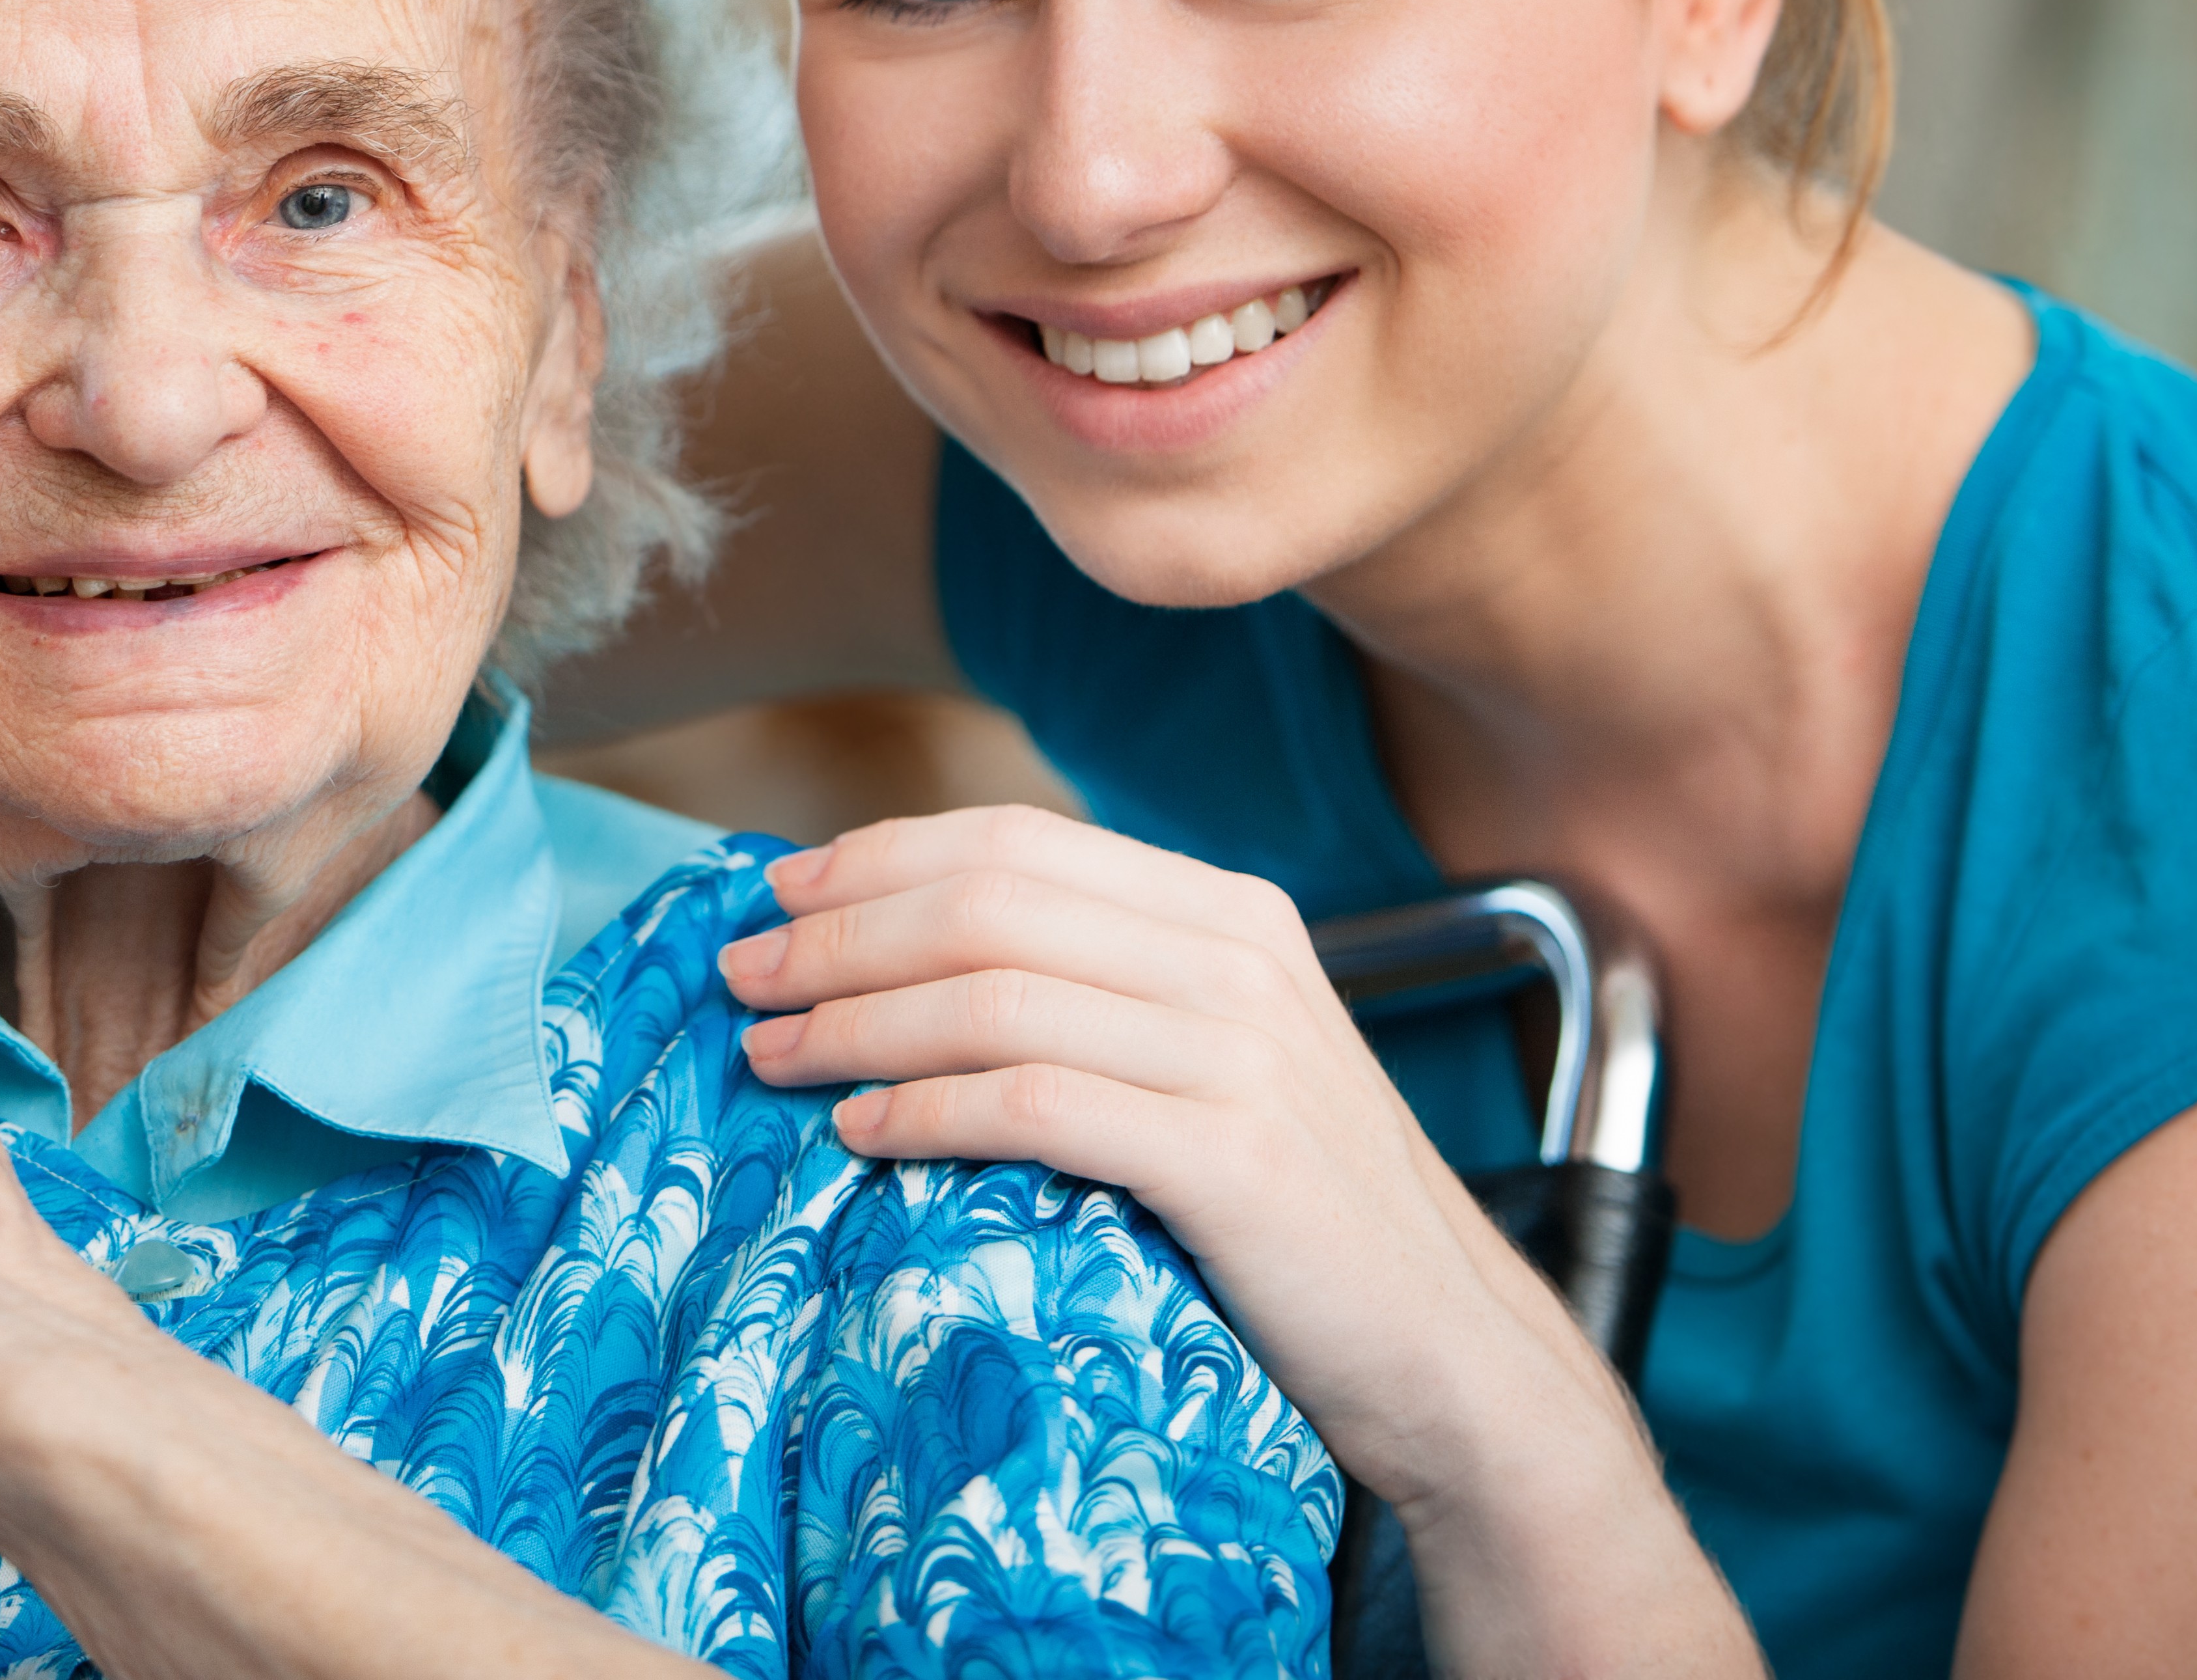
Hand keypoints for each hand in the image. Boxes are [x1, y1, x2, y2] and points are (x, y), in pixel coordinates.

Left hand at [720, 805, 1757, 1674]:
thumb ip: (1098, 990)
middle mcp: (1238, 959)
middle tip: (743, 978)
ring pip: (995, 995)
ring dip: (857, 1023)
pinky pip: (1036, 1103)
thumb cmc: (1297, 1219)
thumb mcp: (1209, 1062)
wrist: (1453, 1356)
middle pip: (986, 902)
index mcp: (1226, 913)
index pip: (1014, 840)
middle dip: (840, 934)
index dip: (876, 858)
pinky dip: (928, 1110)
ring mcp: (1241, 1054)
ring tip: (772, 1058)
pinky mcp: (1233, 1157)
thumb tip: (913, 947)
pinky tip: (862, 1134)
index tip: (777, 895)